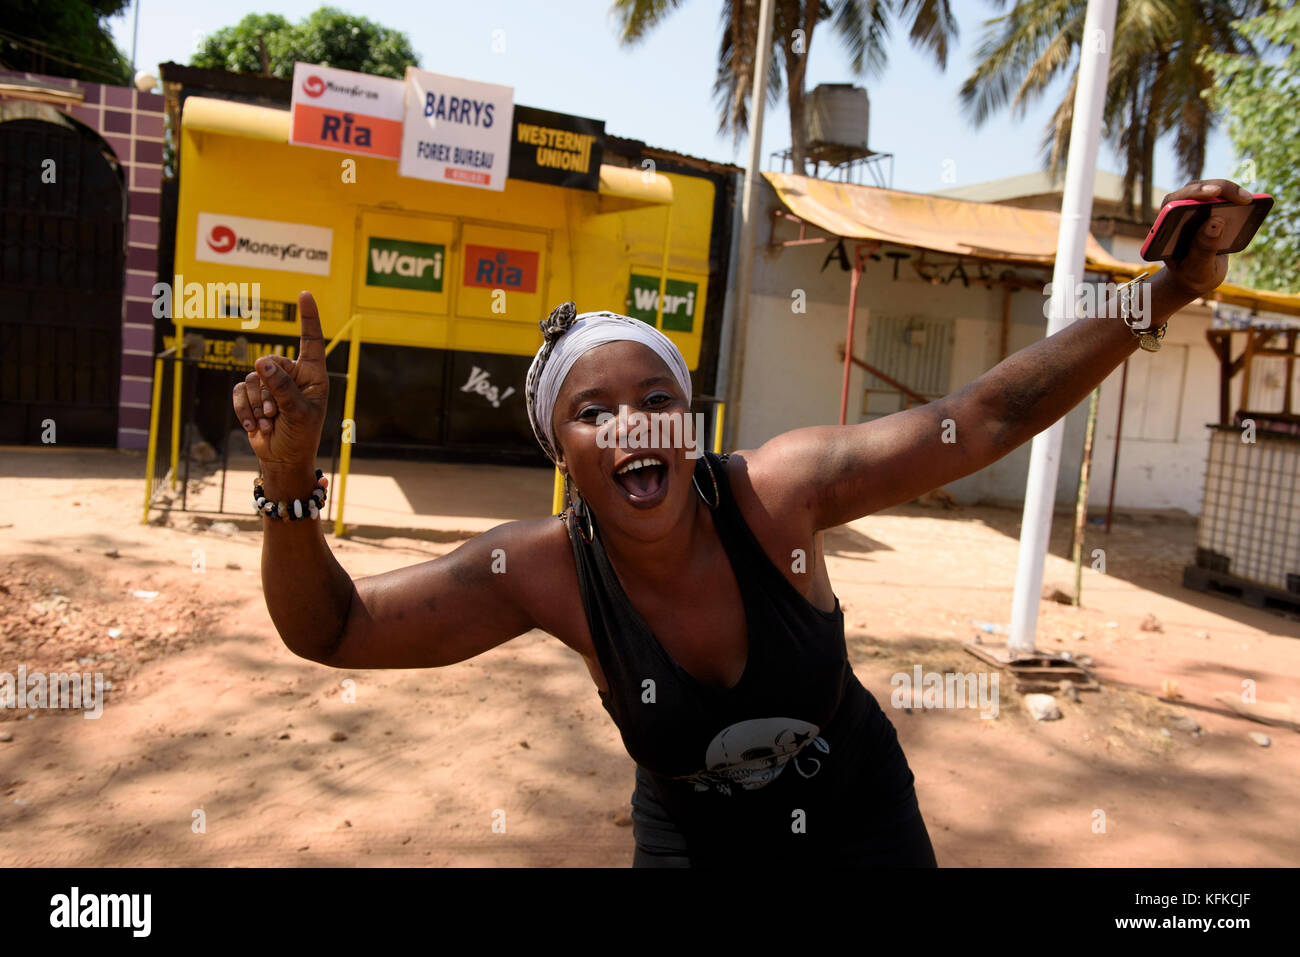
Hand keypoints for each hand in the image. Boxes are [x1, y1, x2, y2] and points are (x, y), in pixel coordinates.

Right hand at [232, 291, 328, 468]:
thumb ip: (282, 387)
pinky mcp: (253, 395)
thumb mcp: (298, 413)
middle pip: (270, 362)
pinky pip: (240, 390)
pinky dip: (245, 410)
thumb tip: (261, 363)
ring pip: (253, 379)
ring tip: (271, 423)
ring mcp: (271, 384)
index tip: (305, 294)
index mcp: (313, 375)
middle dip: (269, 392)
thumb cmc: (300, 436)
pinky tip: (255, 427)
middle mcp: (292, 375)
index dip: (308, 318)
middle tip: (277, 414)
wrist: (282, 458)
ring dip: (259, 406)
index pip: (310, 341)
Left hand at [1158, 178, 1253, 298]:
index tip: (1213, 192)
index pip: (1172, 203)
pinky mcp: (1208, 208)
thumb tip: (1216, 221)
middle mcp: (1175, 213)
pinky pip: (1222, 197)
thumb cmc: (1191, 274)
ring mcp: (1192, 208)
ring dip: (1230, 191)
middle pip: (1194, 190)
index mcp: (1164, 229)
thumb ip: (1203, 249)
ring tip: (1248, 199)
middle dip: (1218, 189)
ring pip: (1210, 189)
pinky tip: (1252, 202)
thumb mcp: (1197, 269)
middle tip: (1241, 197)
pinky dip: (1236, 197)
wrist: (1195, 276)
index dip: (1192, 194)